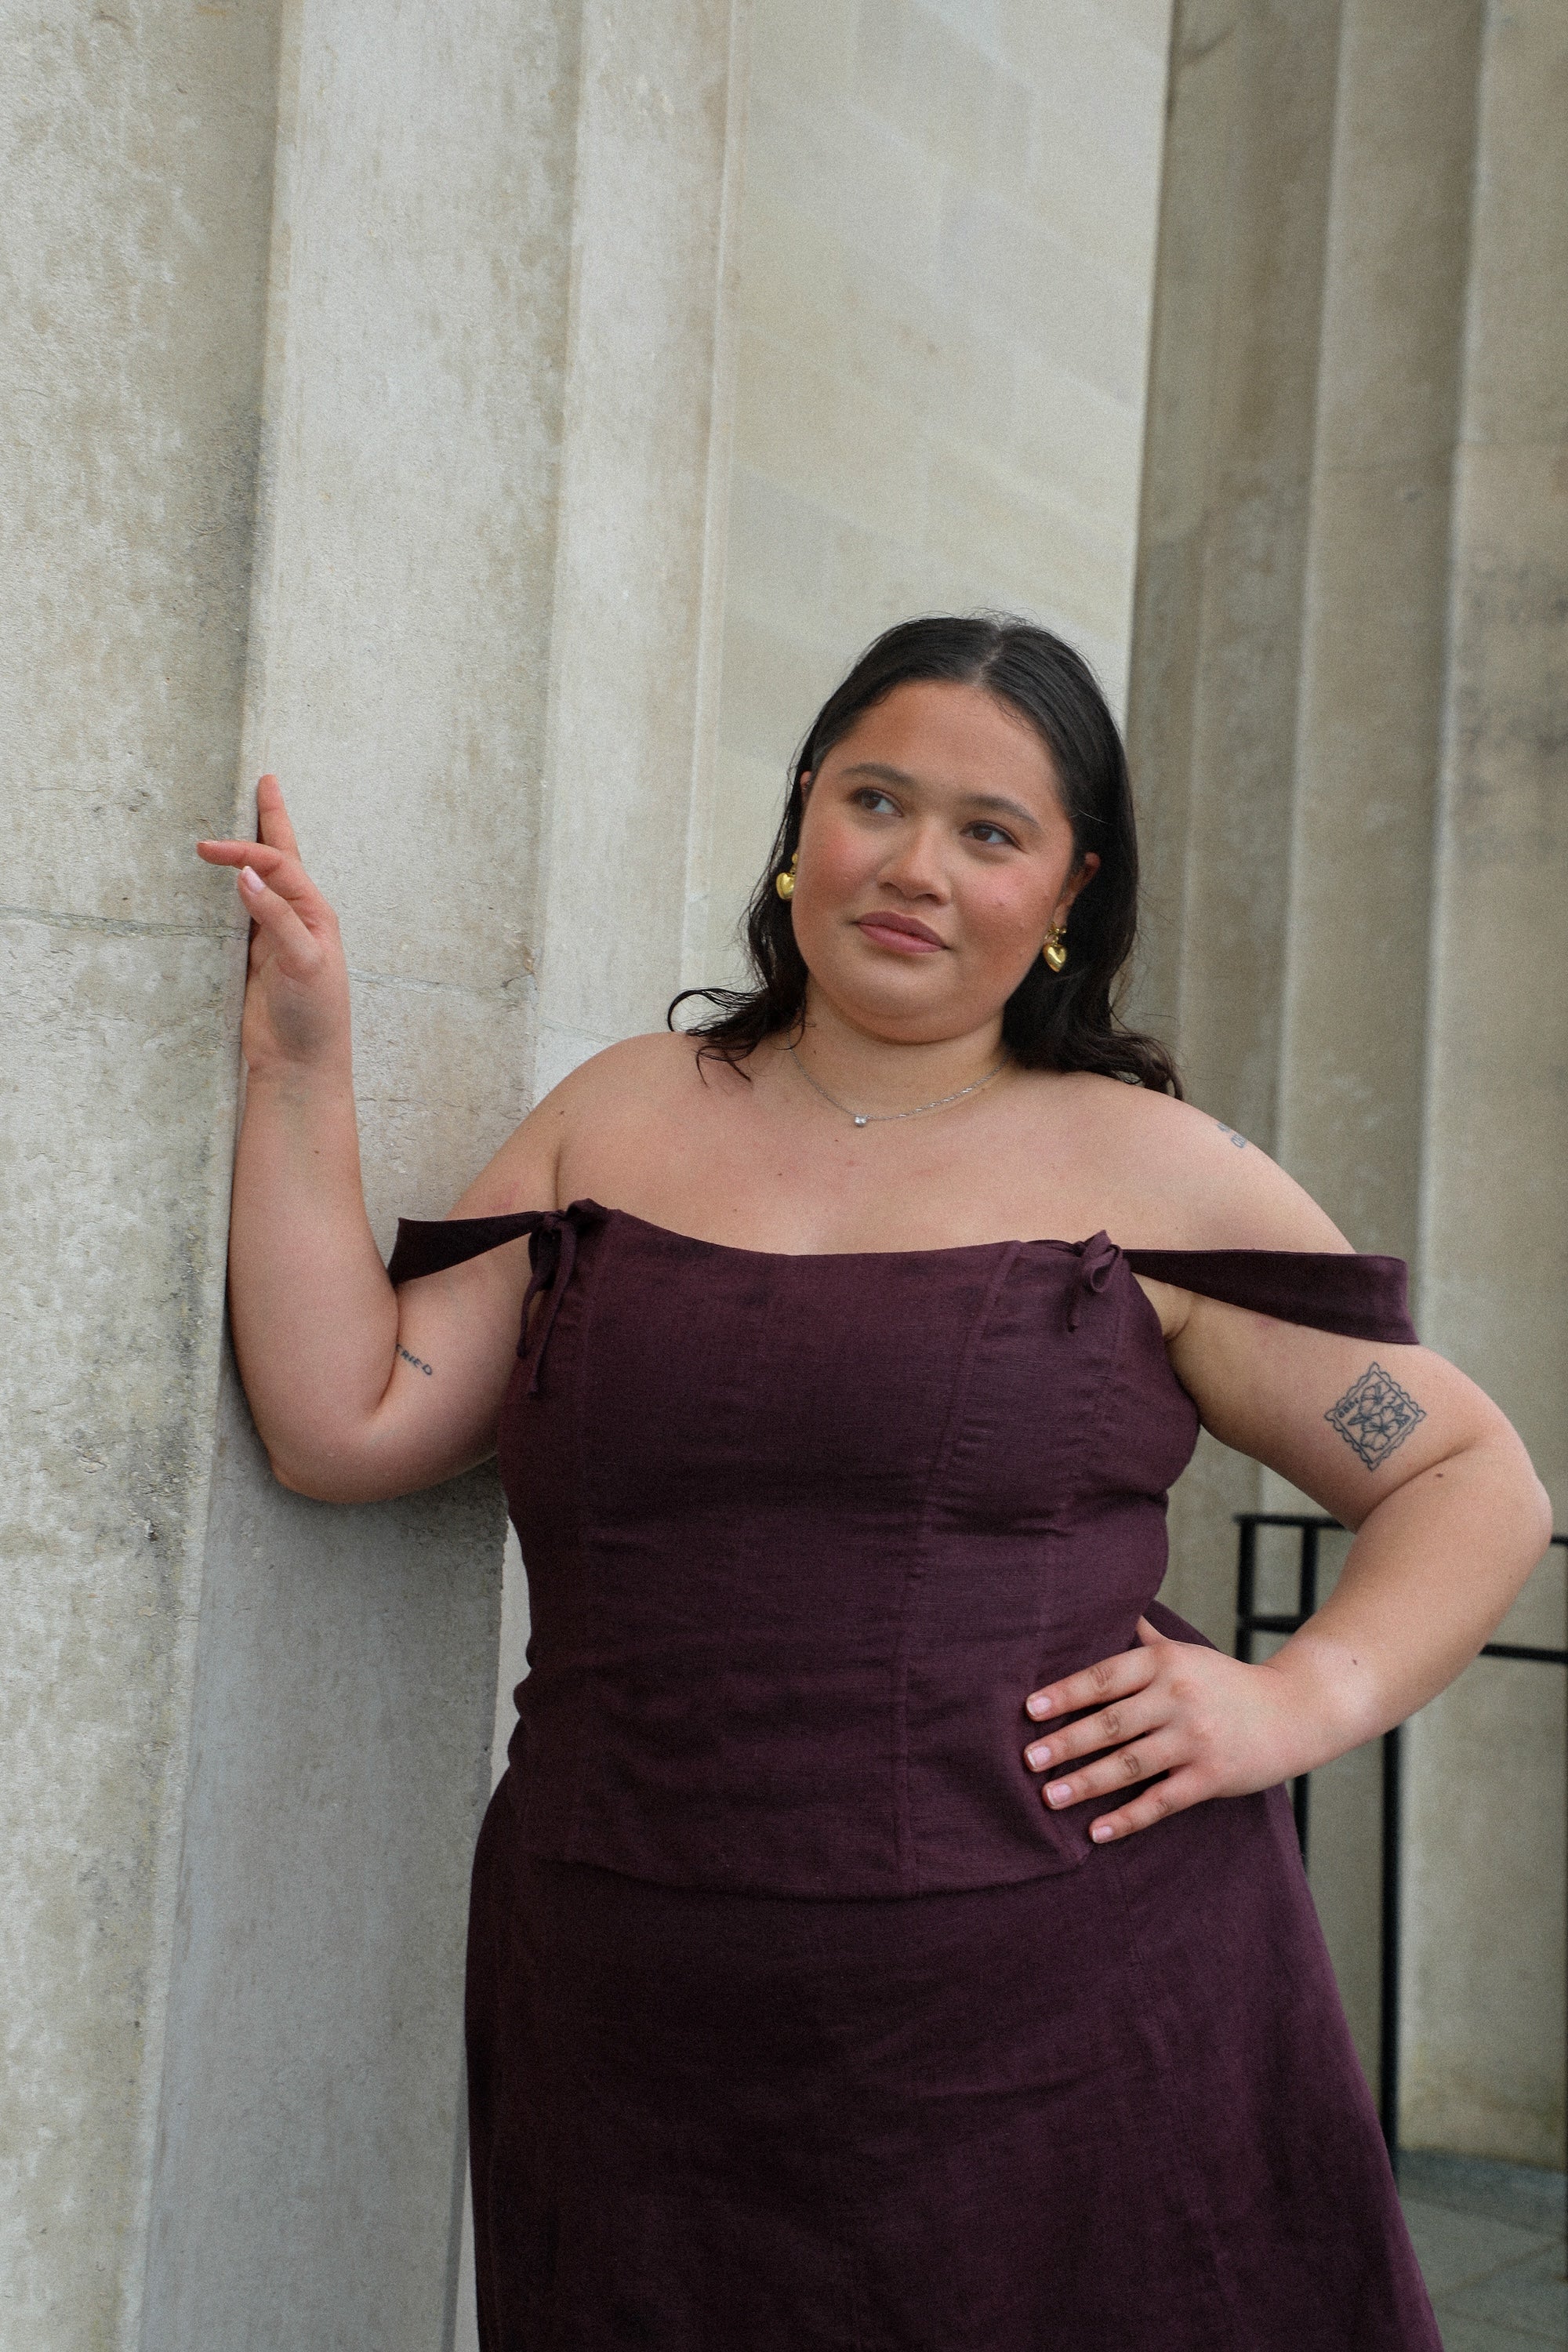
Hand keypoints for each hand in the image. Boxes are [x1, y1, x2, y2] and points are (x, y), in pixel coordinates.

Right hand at [197, 776, 351, 1079]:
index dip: (245, 853)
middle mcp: (296, 918)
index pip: (277, 866)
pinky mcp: (253, 958)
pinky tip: (219, 882)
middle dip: (271, 821)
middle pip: (281, 858)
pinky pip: (238, 915)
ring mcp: (273, 937)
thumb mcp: (304, 962)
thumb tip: (246, 875)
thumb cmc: (315, 1016)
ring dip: (250, 851)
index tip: (209, 852)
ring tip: (242, 821)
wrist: (301, 1065)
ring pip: (259, 882)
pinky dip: (228, 893)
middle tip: (265, 783)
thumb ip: (276, 917)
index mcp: (315, 914)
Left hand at [1021, 1616, 1317, 1844]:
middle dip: (1065, 1742)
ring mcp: (1195, 1740)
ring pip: (1130, 1765)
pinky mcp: (1211, 1778)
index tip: (1030, 1709)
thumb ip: (1147, 1640)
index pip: (1105, 1677)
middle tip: (1027, 1759)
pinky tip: (1096, 1831)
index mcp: (1166, 1664)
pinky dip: (1127, 1818)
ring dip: (1085, 1783)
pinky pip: (1161, 1802)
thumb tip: (1111, 1610)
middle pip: (1111, 1723)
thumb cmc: (1226, 1682)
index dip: (1066, 1692)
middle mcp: (1178, 1699)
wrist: (1294, 1711)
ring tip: (1048, 1797)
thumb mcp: (1188, 1652)